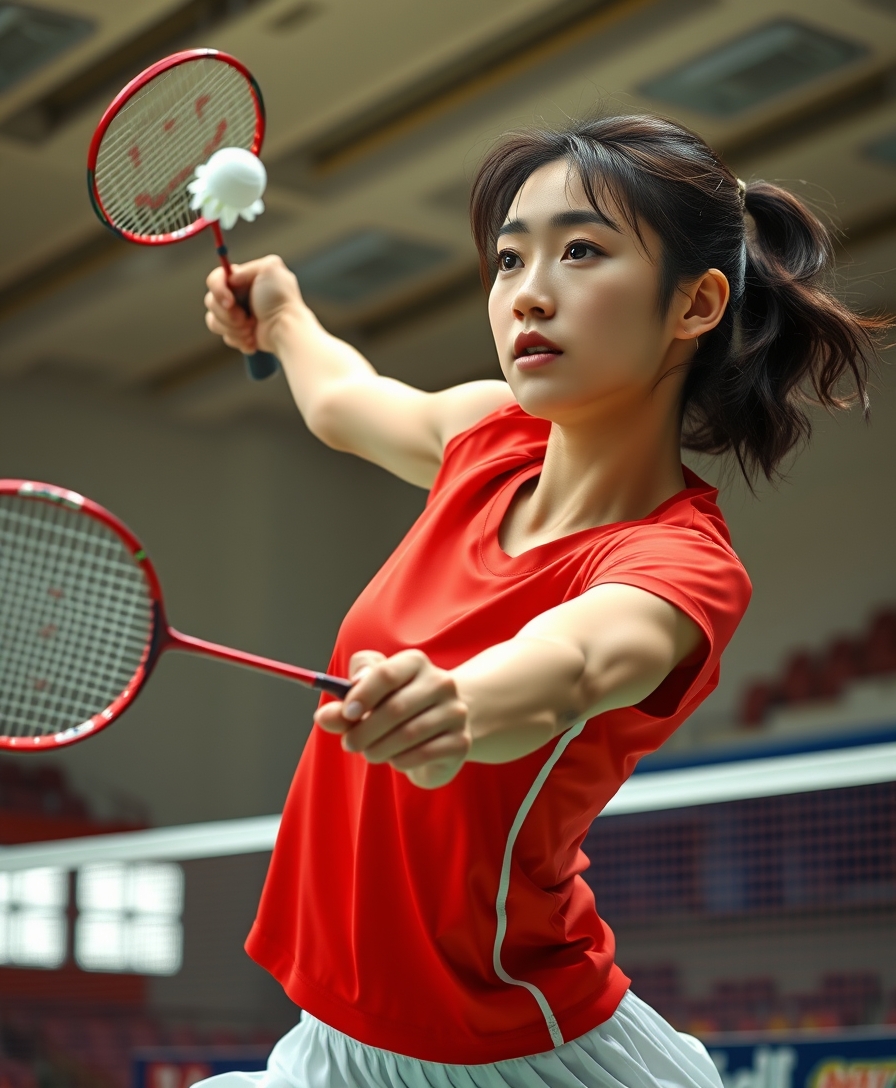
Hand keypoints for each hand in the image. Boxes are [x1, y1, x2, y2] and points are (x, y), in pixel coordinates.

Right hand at [204, 255, 303, 354]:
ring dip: (232, 328)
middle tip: (246, 319)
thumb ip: (248, 266)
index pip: (215, 279)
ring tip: (251, 330)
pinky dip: (238, 339)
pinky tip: (253, 340)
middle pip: (211, 301)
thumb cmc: (281, 299)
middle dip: (227, 314)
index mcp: (242, 279)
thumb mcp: (270, 268)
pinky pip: (225, 336)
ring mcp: (237, 316)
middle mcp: (238, 296)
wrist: (286, 330)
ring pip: (214, 321)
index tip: (230, 301)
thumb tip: (231, 279)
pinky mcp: (239, 333)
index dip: (218, 290)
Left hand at [313, 650, 469, 788]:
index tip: (346, 714)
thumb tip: (323, 716)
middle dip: (365, 731)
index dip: (362, 694)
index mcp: (415, 662)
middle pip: (395, 708)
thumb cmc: (395, 705)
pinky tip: (395, 758)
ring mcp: (455, 712)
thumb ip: (343, 704)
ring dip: (380, 749)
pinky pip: (423, 754)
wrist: (440, 725)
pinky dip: (401, 761)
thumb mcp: (367, 698)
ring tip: (370, 752)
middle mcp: (441, 682)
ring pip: (409, 734)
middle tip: (349, 744)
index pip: (386, 673)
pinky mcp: (461, 741)